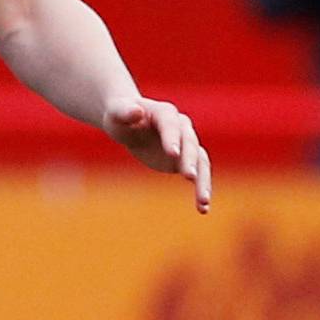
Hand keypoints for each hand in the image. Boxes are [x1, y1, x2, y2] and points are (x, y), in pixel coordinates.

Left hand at [104, 95, 211, 213]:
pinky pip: (198, 174)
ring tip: (203, 201)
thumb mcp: (116, 113)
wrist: (129, 124)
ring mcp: (187, 143)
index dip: (172, 138)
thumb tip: (136, 111)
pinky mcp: (186, 160)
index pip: (171, 125)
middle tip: (189, 177)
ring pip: (200, 161)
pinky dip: (201, 189)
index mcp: (165, 113)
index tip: (173, 154)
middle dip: (189, 160)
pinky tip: (202, 208)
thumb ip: (124, 112)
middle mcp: (182, 126)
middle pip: (190, 143)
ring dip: (203, 180)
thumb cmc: (120, 116)